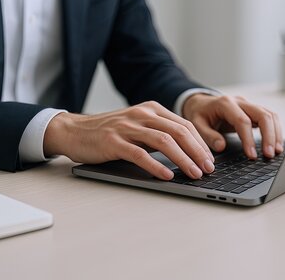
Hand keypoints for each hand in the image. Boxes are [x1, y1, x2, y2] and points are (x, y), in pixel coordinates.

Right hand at [43, 101, 214, 179]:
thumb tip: (188, 153)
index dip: (201, 143)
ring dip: (183, 159)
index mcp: (151, 109)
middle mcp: (142, 114)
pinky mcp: (114, 141)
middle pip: (178, 131)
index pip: (184, 125)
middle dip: (197, 151)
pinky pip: (140, 154)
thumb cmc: (109, 133)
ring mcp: (127, 127)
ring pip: (164, 141)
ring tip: (194, 173)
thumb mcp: (138, 126)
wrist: (74, 131)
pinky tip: (167, 176)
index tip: (210, 159)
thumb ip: (159, 133)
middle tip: (208, 168)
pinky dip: (156, 166)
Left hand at [182, 94, 282, 158]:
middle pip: (263, 115)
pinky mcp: (253, 111)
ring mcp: (249, 105)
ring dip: (276, 133)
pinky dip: (275, 130)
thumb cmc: (199, 114)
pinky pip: (270, 118)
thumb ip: (208, 135)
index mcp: (225, 103)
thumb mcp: (196, 124)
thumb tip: (221, 146)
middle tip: (269, 154)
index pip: (243, 121)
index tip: (252, 156)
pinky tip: (276, 144)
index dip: (249, 139)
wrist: (201, 103)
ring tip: (276, 152)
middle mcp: (240, 101)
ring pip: (270, 115)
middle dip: (269, 136)